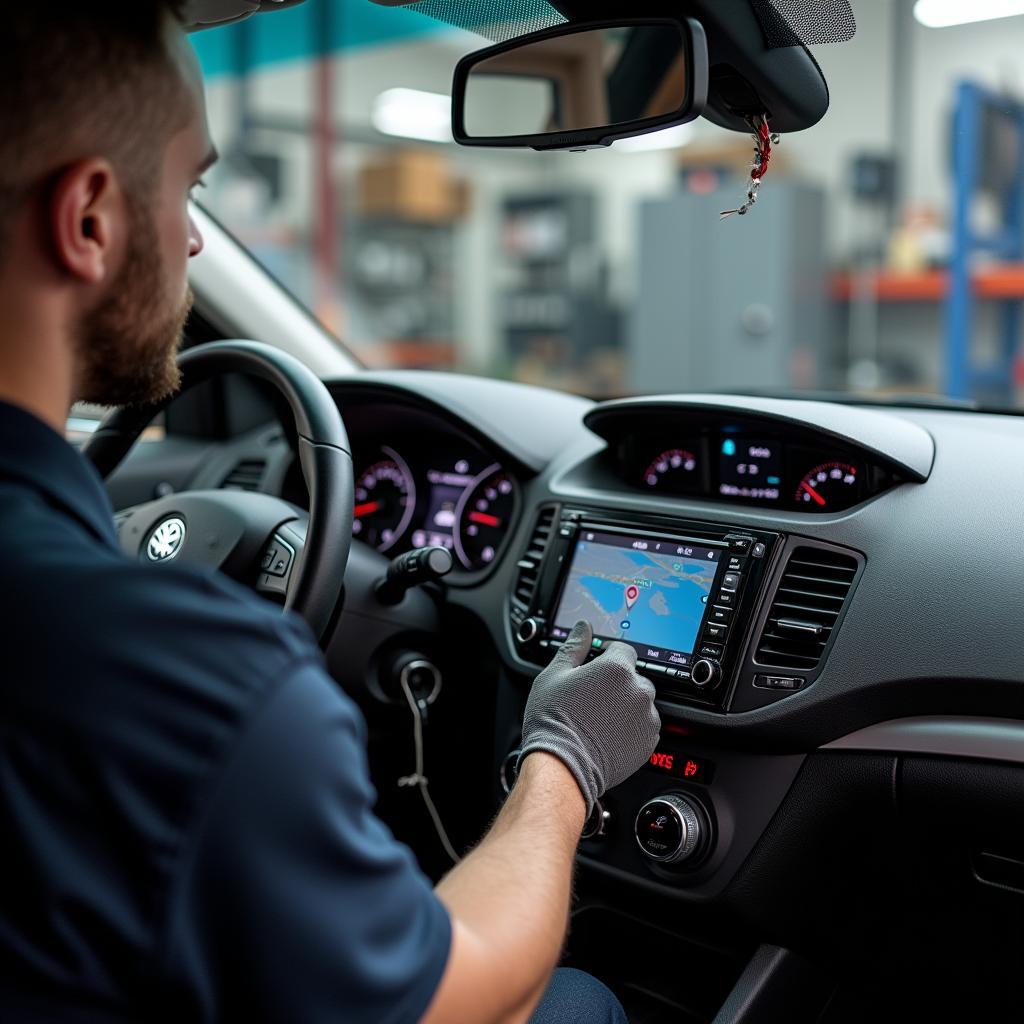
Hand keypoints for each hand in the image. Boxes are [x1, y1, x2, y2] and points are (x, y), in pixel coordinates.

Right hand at [517, 621, 660, 812]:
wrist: (562, 767)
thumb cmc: (554, 721)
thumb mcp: (554, 675)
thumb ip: (574, 647)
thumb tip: (584, 628)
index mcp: (616, 668)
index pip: (622, 650)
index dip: (606, 657)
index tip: (595, 670)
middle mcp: (638, 690)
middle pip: (634, 676)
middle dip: (617, 683)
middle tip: (593, 698)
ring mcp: (647, 718)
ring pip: (640, 702)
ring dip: (626, 705)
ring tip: (600, 719)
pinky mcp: (649, 742)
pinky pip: (645, 726)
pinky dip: (632, 728)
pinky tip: (609, 733)